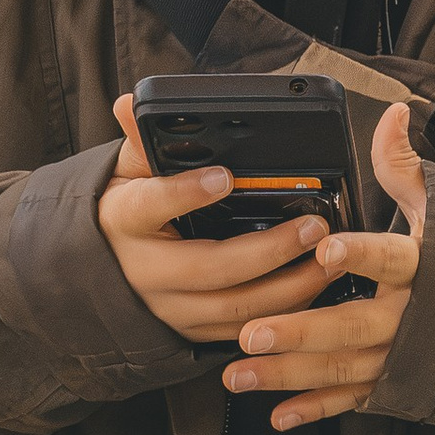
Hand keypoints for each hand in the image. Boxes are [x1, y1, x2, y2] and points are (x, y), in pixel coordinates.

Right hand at [98, 98, 335, 345]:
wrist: (107, 267)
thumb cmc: (128, 212)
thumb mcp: (129, 173)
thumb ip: (141, 141)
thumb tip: (131, 104)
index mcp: (125, 221)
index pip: (151, 205)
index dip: (187, 193)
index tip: (225, 177)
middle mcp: (145, 271)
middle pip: (211, 267)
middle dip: (270, 250)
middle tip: (314, 226)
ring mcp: (169, 308)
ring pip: (234, 308)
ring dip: (290, 286)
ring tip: (327, 258)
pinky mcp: (192, 330)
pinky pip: (243, 329)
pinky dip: (284, 312)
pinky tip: (314, 287)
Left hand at [221, 101, 426, 431]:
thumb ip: (404, 166)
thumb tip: (396, 111)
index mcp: (424, 265)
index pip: (391, 257)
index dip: (360, 254)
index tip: (326, 248)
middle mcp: (413, 316)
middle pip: (354, 325)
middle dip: (300, 331)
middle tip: (252, 331)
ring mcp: (404, 354)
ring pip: (344, 367)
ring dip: (290, 374)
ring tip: (238, 372)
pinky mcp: (399, 382)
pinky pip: (355, 399)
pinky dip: (317, 409)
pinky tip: (278, 414)